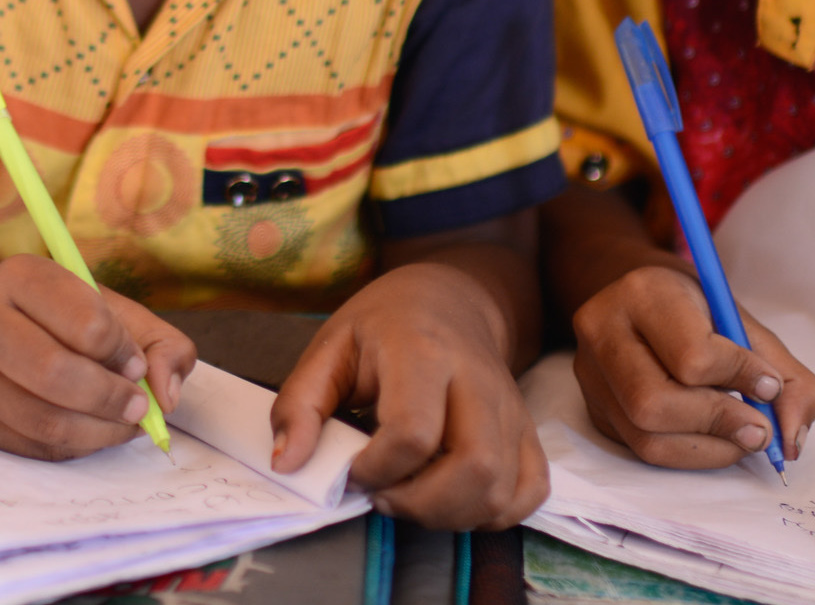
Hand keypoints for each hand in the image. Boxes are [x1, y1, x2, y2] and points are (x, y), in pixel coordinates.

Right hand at [0, 254, 194, 459]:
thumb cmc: (62, 319)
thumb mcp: (114, 311)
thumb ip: (160, 343)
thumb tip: (167, 395)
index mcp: (21, 276)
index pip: (87, 323)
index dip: (124, 352)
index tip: (135, 364)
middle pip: (55, 373)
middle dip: (111, 398)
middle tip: (138, 407)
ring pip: (44, 420)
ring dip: (99, 431)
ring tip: (122, 424)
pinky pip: (32, 446)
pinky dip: (74, 447)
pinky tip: (90, 431)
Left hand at [273, 262, 546, 528]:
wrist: (450, 300)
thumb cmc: (383, 326)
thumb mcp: (329, 348)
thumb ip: (300, 405)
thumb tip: (285, 464)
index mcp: (423, 352)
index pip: (414, 432)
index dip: (377, 469)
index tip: (352, 471)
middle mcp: (478, 382)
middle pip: (474, 467)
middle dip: (420, 504)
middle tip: (384, 495)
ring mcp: (511, 409)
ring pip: (501, 489)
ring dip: (450, 515)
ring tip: (411, 497)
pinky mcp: (527, 432)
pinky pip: (529, 492)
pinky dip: (493, 514)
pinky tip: (453, 500)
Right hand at [572, 263, 814, 467]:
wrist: (639, 299)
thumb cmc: (696, 310)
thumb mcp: (745, 323)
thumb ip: (788, 376)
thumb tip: (792, 438)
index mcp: (645, 292)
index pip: (691, 355)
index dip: (740, 378)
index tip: (769, 386)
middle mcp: (603, 331)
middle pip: (654, 402)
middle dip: (719, 423)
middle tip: (760, 429)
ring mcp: (591, 373)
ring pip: (645, 435)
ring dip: (708, 447)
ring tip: (741, 436)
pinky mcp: (594, 408)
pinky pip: (641, 449)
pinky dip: (690, 454)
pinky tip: (713, 438)